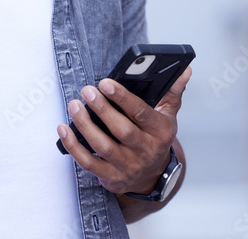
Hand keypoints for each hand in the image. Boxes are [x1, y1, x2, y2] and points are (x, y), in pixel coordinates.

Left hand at [57, 67, 190, 195]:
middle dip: (101, 109)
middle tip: (86, 91)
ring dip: (85, 125)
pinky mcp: (111, 178)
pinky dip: (73, 146)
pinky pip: (88, 163)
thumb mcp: (168, 115)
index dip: (122, 97)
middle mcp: (145, 151)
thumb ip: (172, 92)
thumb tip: (184, 70)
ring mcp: (127, 166)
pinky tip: (63, 129)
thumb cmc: (155, 137)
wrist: (152, 176)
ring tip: (74, 106)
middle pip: (122, 130)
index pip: (141, 113)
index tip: (105, 82)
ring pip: (103, 146)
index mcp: (160, 132)